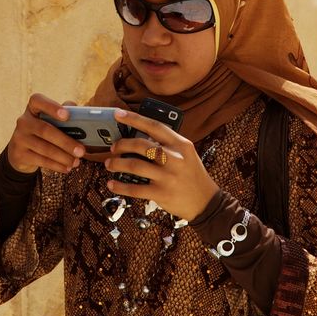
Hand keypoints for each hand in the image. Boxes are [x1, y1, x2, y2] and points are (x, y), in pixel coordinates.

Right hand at [6, 94, 85, 173]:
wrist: (20, 151)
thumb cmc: (43, 132)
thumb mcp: (50, 120)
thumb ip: (64, 113)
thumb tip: (79, 111)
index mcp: (32, 108)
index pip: (38, 100)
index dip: (52, 107)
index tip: (67, 115)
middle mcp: (23, 121)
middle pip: (45, 130)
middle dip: (65, 142)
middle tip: (81, 151)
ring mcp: (19, 138)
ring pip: (44, 148)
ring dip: (63, 157)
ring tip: (76, 162)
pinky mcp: (19, 154)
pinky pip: (40, 160)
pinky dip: (56, 165)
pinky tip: (67, 168)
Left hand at [103, 109, 218, 220]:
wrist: (207, 201)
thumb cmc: (192, 175)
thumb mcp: (186, 154)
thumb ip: (168, 144)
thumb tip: (140, 136)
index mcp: (180, 144)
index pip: (154, 126)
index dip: (134, 118)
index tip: (118, 114)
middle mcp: (174, 158)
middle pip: (141, 145)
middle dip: (121, 145)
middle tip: (113, 148)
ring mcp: (168, 176)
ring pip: (134, 166)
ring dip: (117, 164)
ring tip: (109, 164)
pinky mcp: (162, 193)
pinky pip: (135, 188)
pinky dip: (120, 187)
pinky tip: (112, 184)